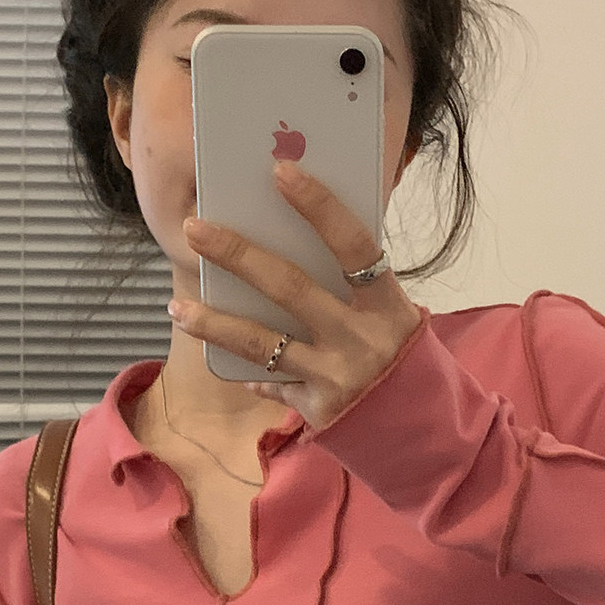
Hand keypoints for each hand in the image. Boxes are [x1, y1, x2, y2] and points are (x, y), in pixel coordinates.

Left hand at [174, 159, 422, 430]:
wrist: (427, 433)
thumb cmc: (401, 358)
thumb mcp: (394, 316)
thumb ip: (354, 285)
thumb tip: (291, 239)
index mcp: (388, 305)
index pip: (354, 245)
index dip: (320, 206)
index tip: (281, 171)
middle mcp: (362, 339)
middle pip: (290, 287)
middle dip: (237, 254)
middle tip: (195, 228)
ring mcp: (338, 377)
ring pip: (261, 343)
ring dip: (213, 323)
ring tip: (176, 307)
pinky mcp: (319, 410)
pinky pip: (271, 381)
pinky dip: (249, 371)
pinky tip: (223, 360)